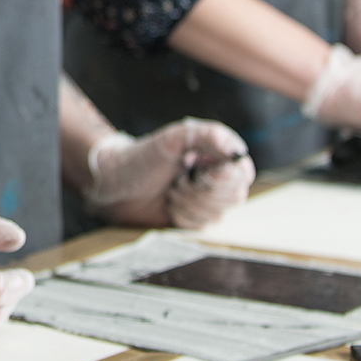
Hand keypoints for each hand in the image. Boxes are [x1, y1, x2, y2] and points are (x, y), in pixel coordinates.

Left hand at [84, 119, 255, 228]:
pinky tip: (170, 205)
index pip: (243, 172)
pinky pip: (203, 226)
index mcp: (218, 155)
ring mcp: (209, 201)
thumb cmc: (143, 156)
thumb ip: (206, 134)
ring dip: (188, 203)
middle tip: (178, 179)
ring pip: (218, 214)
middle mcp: (219, 178)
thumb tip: (234, 149)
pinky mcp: (197, 219)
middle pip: (235, 196)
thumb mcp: (173, 137)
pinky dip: (183, 216)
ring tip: (171, 189)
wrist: (117, 184)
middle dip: (200, 191)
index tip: (198, 171)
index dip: (223, 177)